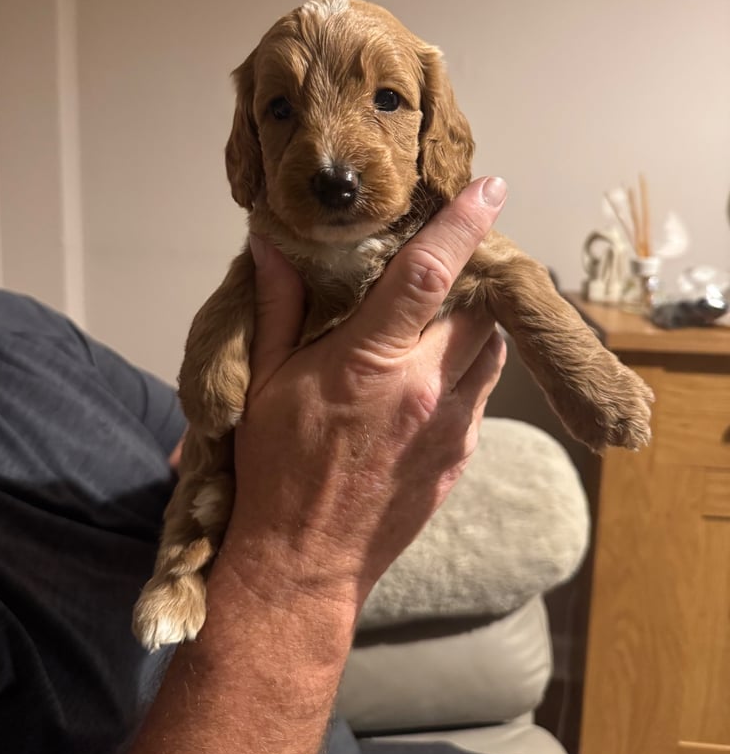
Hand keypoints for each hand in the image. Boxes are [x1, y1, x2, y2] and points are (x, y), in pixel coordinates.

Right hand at [221, 177, 507, 613]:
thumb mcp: (261, 382)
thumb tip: (272, 243)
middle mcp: (425, 390)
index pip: (430, 274)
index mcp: (370, 363)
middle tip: (450, 259)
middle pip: (479, 307)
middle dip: (472, 275)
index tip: (491, 187)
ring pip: (492, 349)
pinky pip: (481, 393)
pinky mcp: (460, 457)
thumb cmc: (273, 471)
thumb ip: (278, 306)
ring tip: (439, 315)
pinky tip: (429, 373)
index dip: (464, 224)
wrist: (302, 566)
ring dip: (474, 323)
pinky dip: (467, 368)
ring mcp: (451, 428)